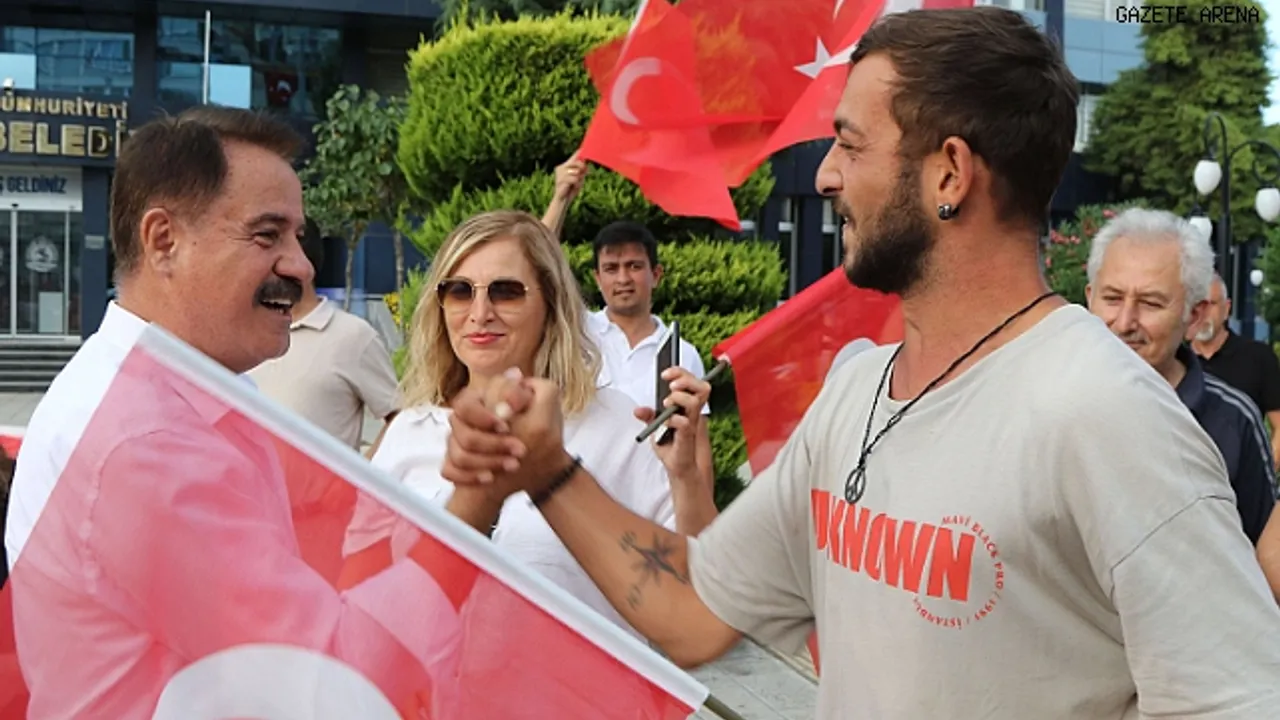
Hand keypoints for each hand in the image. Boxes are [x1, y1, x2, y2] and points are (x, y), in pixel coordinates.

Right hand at [441, 369, 571, 497]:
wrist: (538, 467)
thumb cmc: (537, 433)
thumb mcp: (539, 407)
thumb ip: (525, 389)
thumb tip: (515, 374)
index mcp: (479, 401)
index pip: (466, 406)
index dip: (484, 417)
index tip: (506, 427)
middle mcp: (464, 420)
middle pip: (461, 432)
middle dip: (491, 444)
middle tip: (519, 451)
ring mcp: (456, 443)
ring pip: (457, 454)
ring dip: (488, 461)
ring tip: (513, 464)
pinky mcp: (455, 464)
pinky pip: (449, 470)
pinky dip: (470, 476)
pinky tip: (490, 477)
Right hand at [553, 152, 587, 202]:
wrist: (563, 200)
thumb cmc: (571, 189)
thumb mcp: (579, 178)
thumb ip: (582, 171)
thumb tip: (587, 164)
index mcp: (565, 166)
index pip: (574, 156)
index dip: (580, 153)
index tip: (586, 148)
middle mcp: (561, 168)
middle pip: (576, 162)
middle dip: (582, 168)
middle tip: (583, 174)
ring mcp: (560, 174)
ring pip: (576, 172)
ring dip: (579, 179)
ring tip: (575, 184)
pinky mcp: (561, 180)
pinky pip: (574, 179)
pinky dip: (577, 184)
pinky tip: (574, 187)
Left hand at [634, 367, 709, 482]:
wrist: (681, 468)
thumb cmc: (673, 447)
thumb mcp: (657, 428)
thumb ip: (650, 416)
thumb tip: (637, 410)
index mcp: (687, 406)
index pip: (691, 381)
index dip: (680, 373)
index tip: (665, 374)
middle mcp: (693, 412)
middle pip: (701, 386)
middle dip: (684, 379)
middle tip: (671, 386)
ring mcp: (693, 422)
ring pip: (696, 399)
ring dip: (679, 397)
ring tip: (667, 403)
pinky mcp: (689, 435)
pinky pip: (685, 422)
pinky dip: (673, 420)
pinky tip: (665, 423)